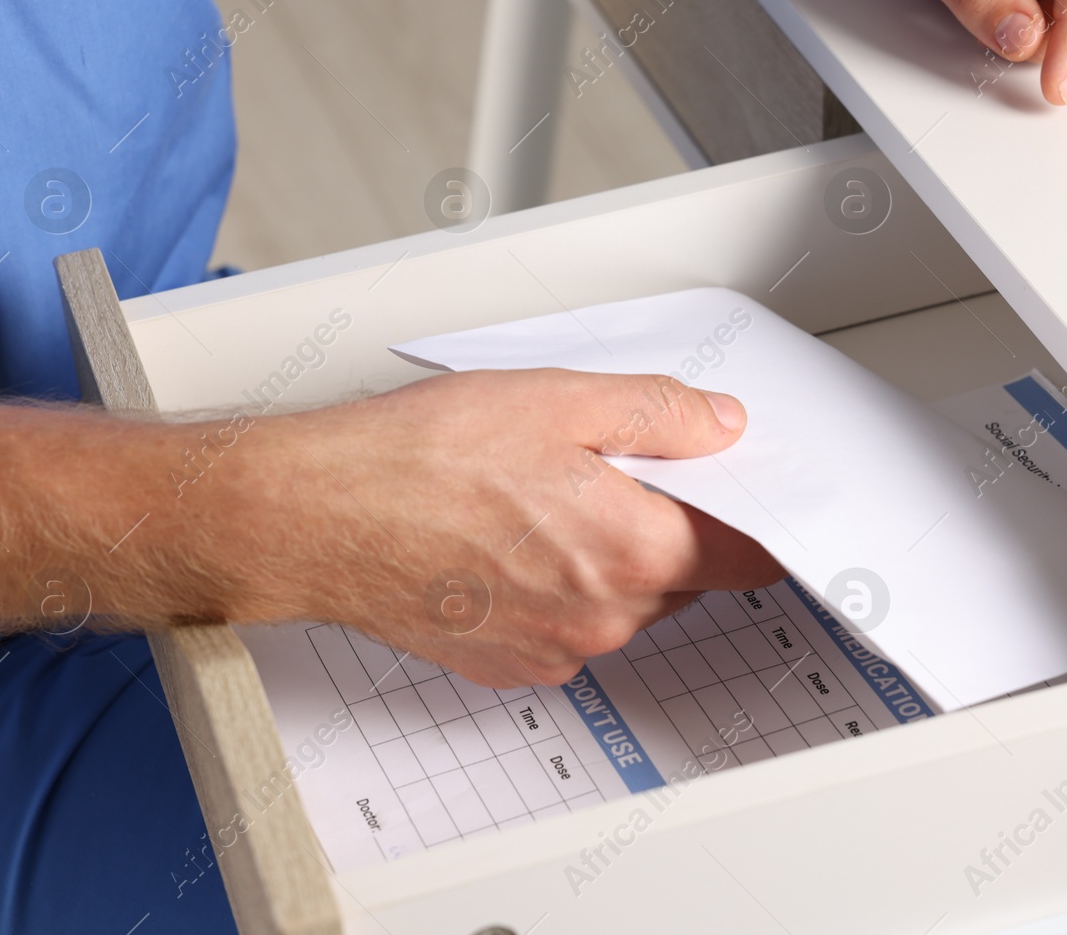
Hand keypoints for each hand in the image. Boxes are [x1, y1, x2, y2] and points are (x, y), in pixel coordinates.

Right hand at [222, 369, 782, 686]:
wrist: (318, 516)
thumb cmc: (419, 458)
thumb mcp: (558, 400)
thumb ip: (659, 415)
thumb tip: (720, 425)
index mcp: (633, 551)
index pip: (748, 554)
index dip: (748, 512)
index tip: (735, 487)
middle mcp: (604, 619)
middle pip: (686, 575)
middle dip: (668, 523)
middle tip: (609, 467)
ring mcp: (557, 651)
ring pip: (626, 602)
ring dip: (610, 556)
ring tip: (540, 498)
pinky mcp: (512, 666)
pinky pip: (570, 627)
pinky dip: (560, 588)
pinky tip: (509, 540)